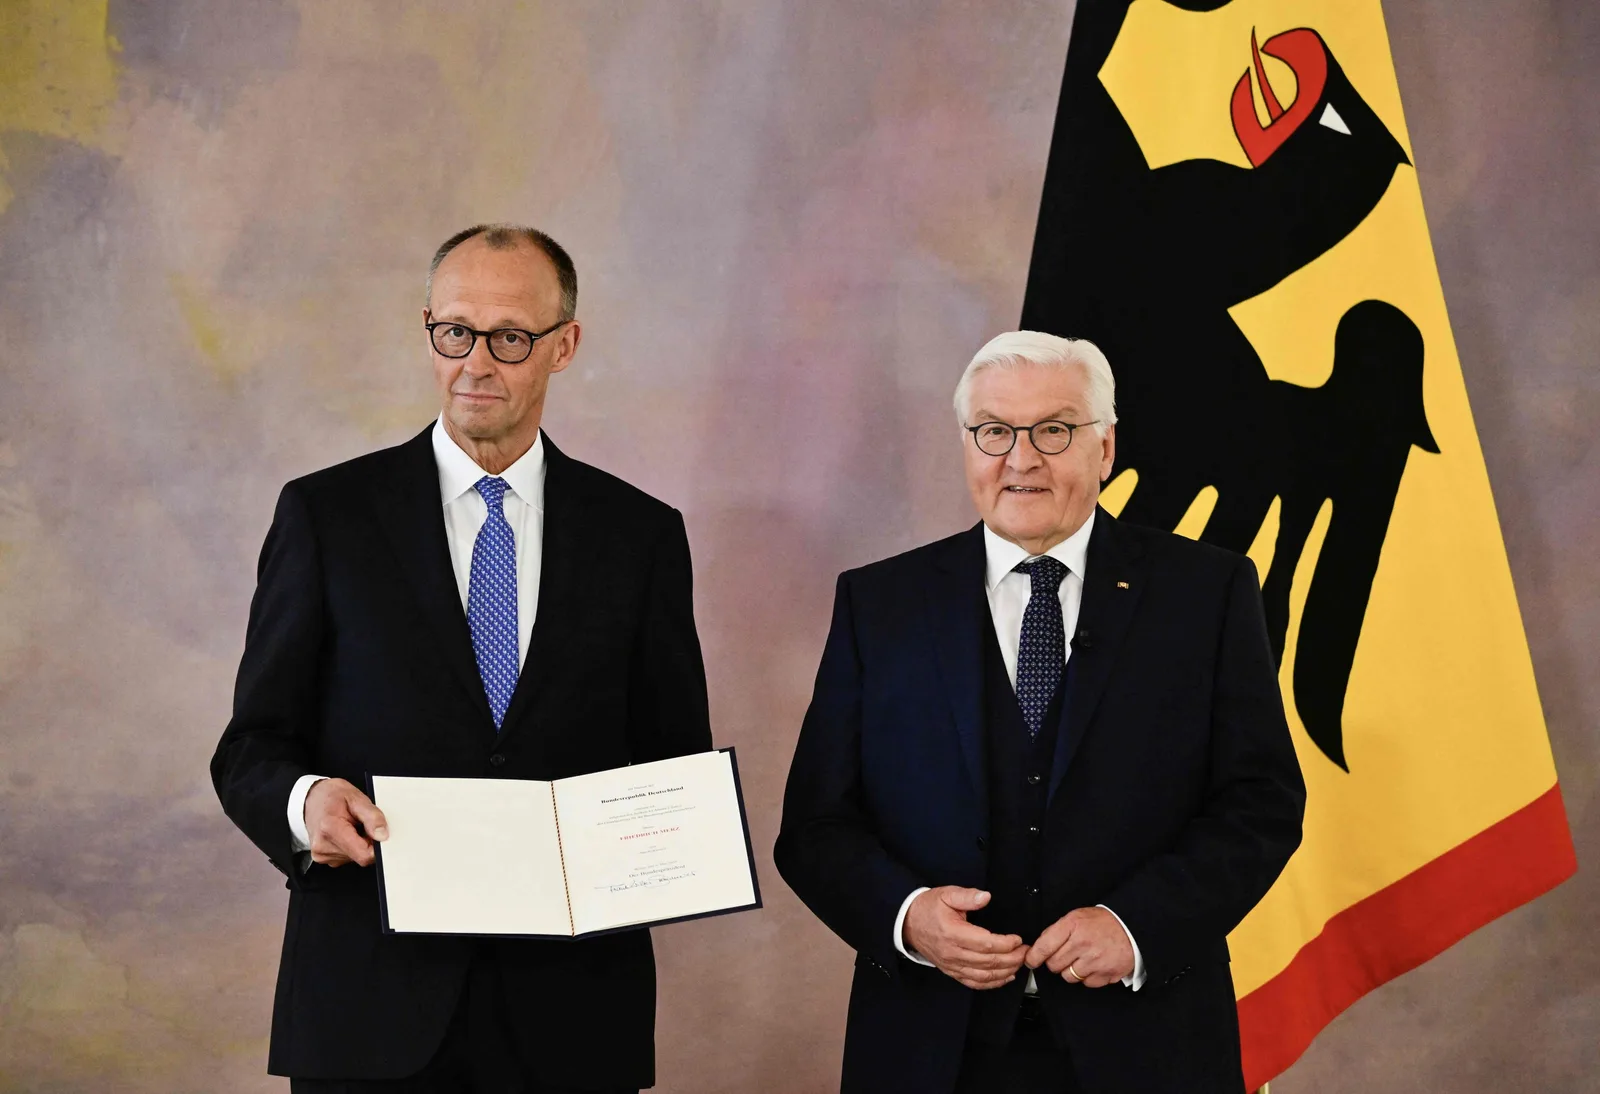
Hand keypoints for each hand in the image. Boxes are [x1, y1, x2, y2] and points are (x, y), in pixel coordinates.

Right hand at [304, 778, 388, 866]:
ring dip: (359, 844)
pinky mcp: (322, 858)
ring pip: (355, 858)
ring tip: (351, 826)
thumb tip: (382, 835)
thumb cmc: (332, 796)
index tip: (378, 833)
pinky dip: (351, 846)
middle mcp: (322, 846)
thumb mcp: (357, 798)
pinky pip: (347, 858)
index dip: (377, 846)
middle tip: (361, 824)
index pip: (364, 854)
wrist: (312, 798)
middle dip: (367, 842)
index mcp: (330, 828)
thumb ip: (372, 816)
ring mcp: (321, 854)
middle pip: (360, 856)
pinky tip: (345, 833)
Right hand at [903, 887, 1027, 990]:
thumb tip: (986, 897)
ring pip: (984, 975)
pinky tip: (1005, 977)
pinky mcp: (951, 971)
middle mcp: (952, 953)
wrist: (908, 922)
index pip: (986, 944)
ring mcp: (952, 965)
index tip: (1018, 939)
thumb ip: (967, 896)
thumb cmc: (928, 908)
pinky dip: (992, 983)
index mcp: (952, 933)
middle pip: (989, 962)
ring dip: (1005, 972)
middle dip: (1012, 958)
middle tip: (1026, 952)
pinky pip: (974, 982)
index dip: (1006, 944)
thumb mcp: (946, 894)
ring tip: (1019, 963)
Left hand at [1025, 906, 1133, 987]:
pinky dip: (1087, 977)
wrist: (1132, 928)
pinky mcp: (1106, 974)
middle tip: (1066, 954)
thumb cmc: (1103, 922)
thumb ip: (1058, 930)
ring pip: (1068, 977)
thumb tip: (1040, 946)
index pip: (1044, 946)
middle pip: (1054, 965)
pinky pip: (1086, 983)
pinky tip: (1094, 965)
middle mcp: (1082, 943)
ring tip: (1082, 959)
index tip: (1031, 961)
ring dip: (1071, 971)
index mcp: (1073, 925)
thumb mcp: (1077, 916)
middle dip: (1056, 962)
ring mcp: (1095, 961)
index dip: (1034, 957)